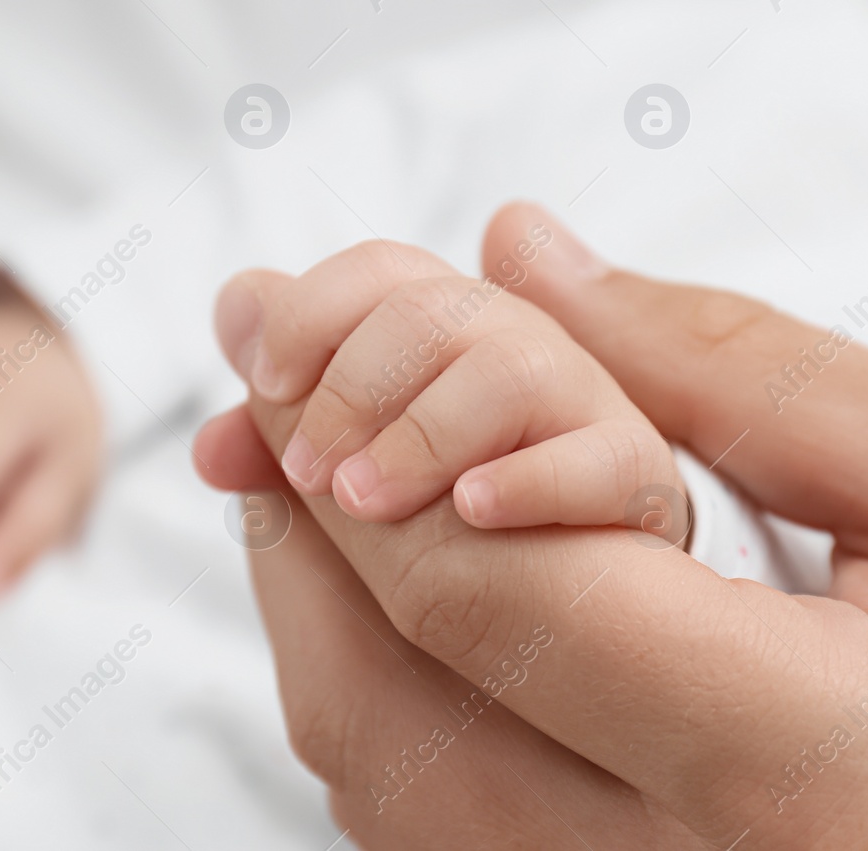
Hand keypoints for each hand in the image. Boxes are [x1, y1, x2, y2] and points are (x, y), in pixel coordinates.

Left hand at [197, 203, 867, 848]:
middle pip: (396, 706)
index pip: (500, 597)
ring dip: (312, 601)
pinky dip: (378, 684)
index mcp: (799, 769)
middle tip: (257, 367)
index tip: (293, 325)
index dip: (370, 448)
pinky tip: (381, 569)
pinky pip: (439, 825)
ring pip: (386, 785)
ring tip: (291, 449)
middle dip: (297, 515)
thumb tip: (518, 261)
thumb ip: (716, 358)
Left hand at [219, 231, 683, 533]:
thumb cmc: (454, 517)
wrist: (590, 594)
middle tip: (307, 472)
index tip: (267, 379)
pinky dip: (530, 479)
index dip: (313, 309)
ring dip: (421, 432)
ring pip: (510, 367)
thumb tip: (232, 309)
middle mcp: (518, 349)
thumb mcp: (356, 460)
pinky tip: (472, 510)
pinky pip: (605, 460)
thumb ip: (289, 405)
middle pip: (430, 308)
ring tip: (363, 502)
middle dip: (351, 385)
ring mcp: (584, 409)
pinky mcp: (636, 482)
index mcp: (449, 332)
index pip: (383, 271)